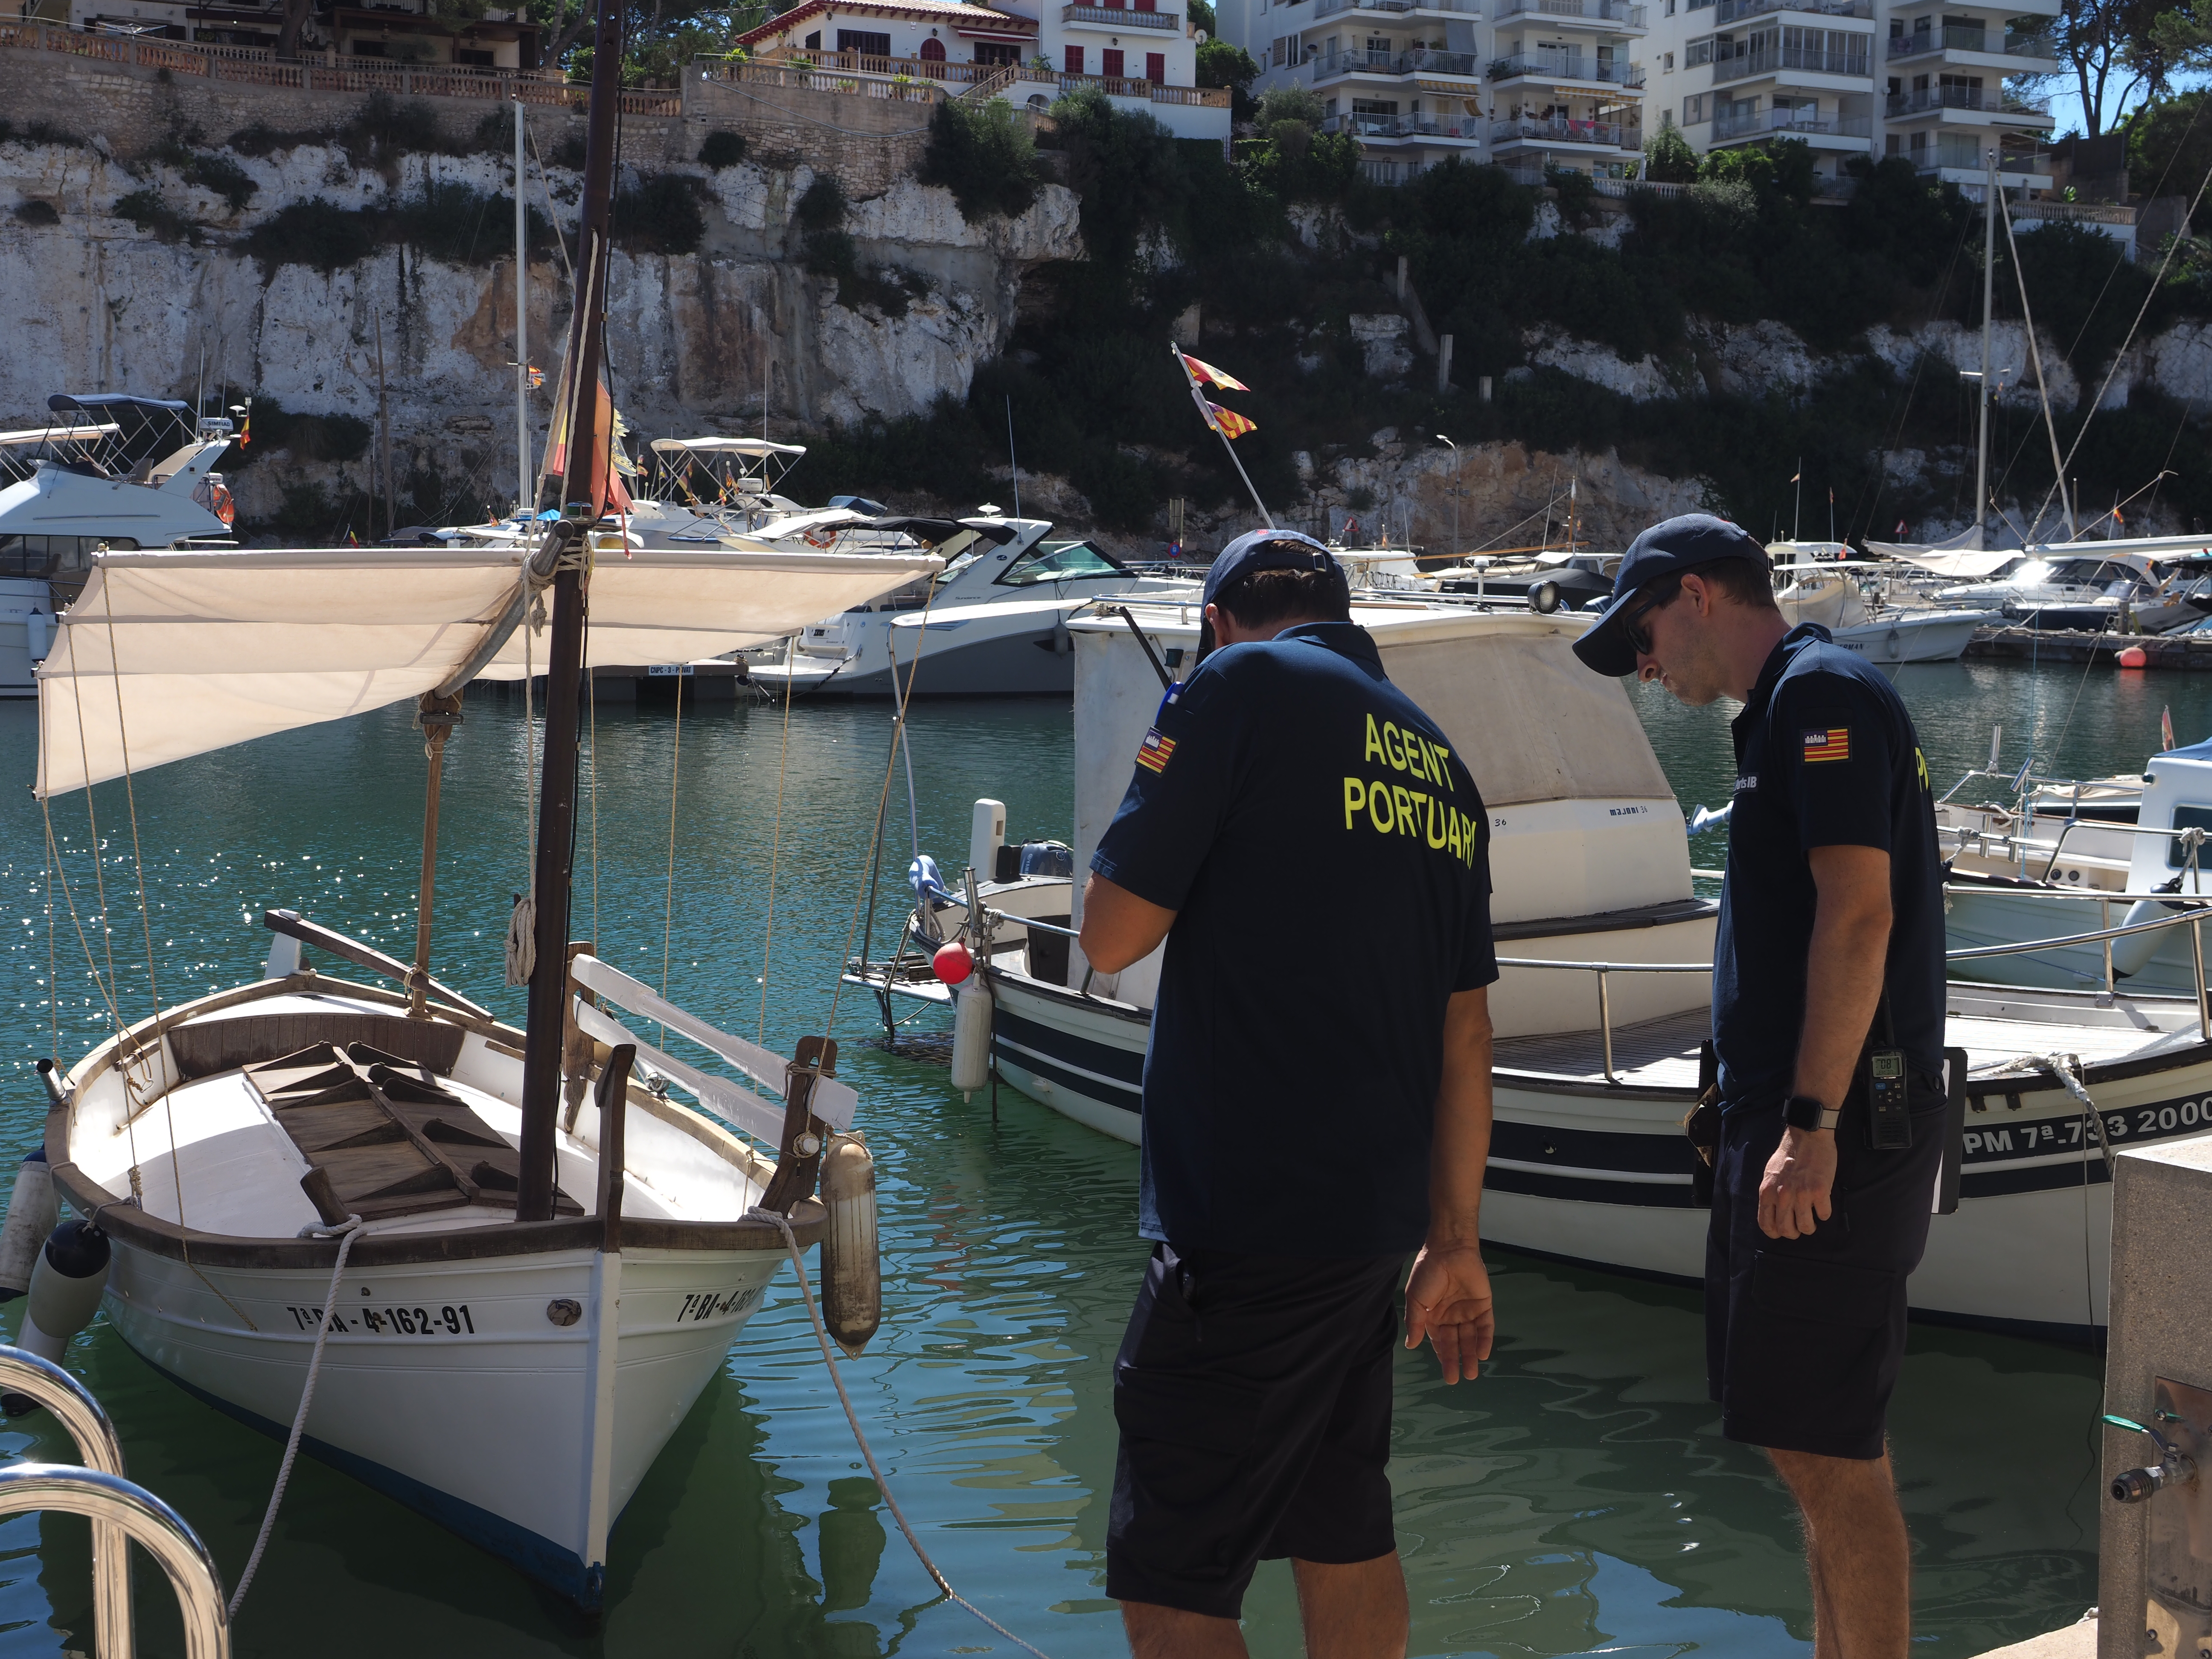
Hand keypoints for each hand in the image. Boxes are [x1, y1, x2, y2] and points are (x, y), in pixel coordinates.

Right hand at [1404, 1241, 1493, 1383]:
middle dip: (1455, 1361)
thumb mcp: (1416, 1299)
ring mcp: (1468, 1311)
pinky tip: (1482, 1353)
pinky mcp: (1483, 1305)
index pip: (1439, 1341)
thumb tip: (1410, 1346)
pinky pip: (1485, 1326)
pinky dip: (1484, 1339)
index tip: (1446, 1374)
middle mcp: (1451, 1316)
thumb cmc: (1428, 1273)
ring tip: (1471, 1373)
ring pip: (1470, 1338)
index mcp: (1434, 1315)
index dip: (1443, 1357)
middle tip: (1456, 1379)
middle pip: (1455, 1343)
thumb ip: (1415, 1323)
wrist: (1449, 1250)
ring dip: (1471, 1355)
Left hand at [1758, 1126, 1836, 1239]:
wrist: (1807, 1137)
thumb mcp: (1770, 1174)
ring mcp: (1801, 1195)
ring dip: (1810, 1226)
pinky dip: (1824, 1213)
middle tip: (1800, 1226)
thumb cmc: (1788, 1155)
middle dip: (1795, 1232)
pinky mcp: (1820, 1192)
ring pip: (1806, 1227)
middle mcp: (1782, 1196)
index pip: (1766, 1224)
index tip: (1782, 1231)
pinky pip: (1823, 1215)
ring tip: (1812, 1217)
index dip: (1775, 1232)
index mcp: (1767, 1192)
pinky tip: (1822, 1204)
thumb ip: (1770, 1193)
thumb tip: (1773, 1211)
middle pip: (1786, 1230)